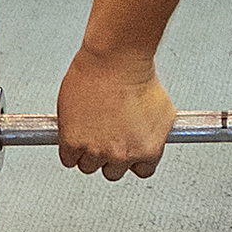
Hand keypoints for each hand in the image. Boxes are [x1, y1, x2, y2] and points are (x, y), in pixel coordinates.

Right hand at [56, 43, 175, 179]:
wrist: (115, 60)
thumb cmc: (138, 76)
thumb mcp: (163, 111)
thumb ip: (157, 133)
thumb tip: (151, 139)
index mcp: (148, 150)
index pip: (141, 171)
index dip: (133, 159)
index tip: (128, 151)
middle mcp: (123, 154)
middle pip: (113, 172)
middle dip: (110, 156)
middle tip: (107, 137)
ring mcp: (97, 150)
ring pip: (88, 166)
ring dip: (89, 152)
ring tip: (92, 129)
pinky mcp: (73, 143)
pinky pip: (68, 159)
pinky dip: (70, 148)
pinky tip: (76, 132)